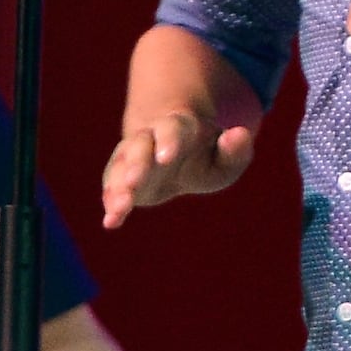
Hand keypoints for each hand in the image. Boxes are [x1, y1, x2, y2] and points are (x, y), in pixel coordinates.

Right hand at [102, 104, 255, 228]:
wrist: (175, 155)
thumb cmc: (205, 157)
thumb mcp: (226, 156)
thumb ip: (235, 150)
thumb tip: (239, 135)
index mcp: (178, 128)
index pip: (172, 130)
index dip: (168, 141)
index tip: (166, 157)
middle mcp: (149, 140)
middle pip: (139, 147)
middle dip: (136, 163)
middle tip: (135, 181)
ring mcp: (131, 158)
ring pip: (121, 167)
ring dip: (118, 187)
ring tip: (119, 208)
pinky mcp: (121, 179)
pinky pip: (113, 187)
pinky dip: (111, 203)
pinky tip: (110, 222)